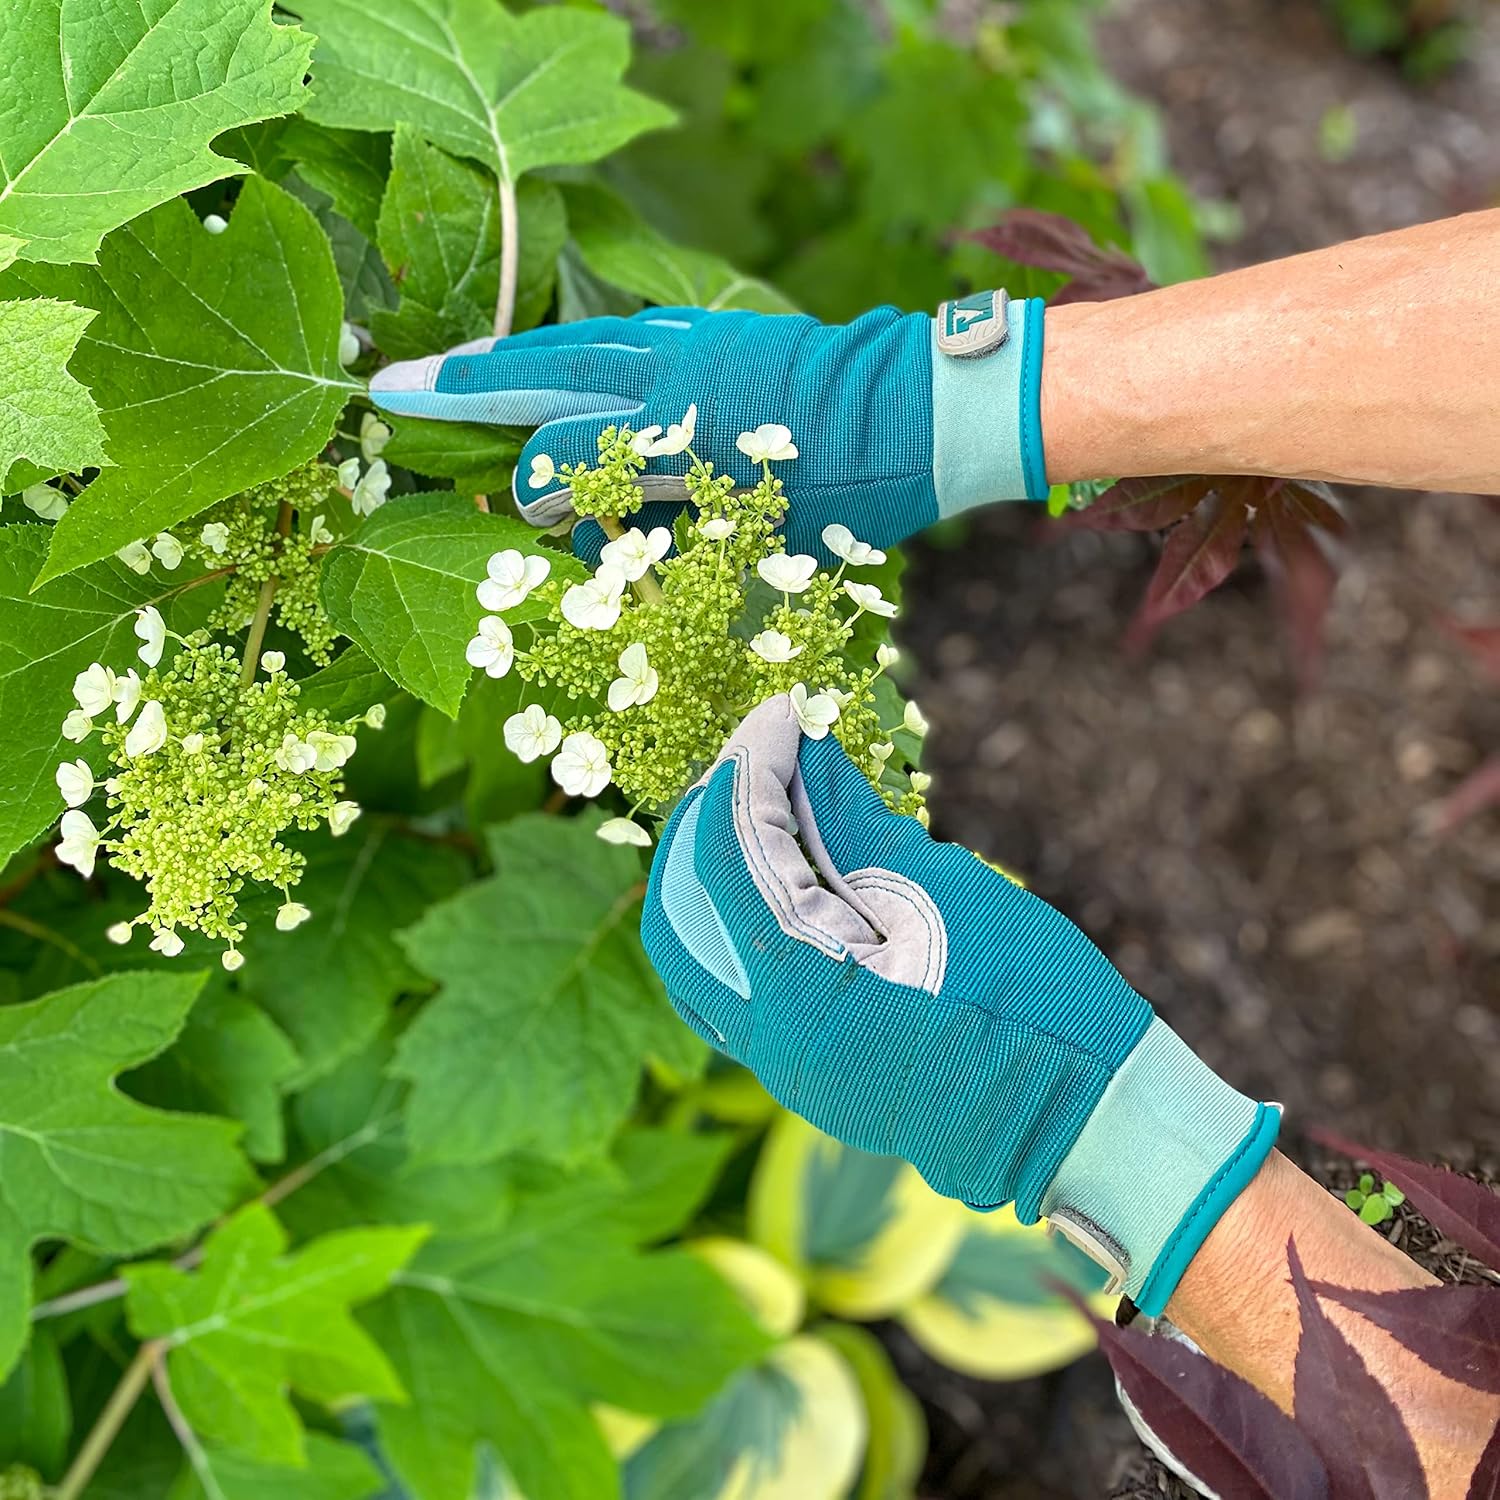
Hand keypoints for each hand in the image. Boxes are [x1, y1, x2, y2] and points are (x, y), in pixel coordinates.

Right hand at [368, 293, 1050, 562]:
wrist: (924, 412)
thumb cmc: (850, 491)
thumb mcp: (758, 535)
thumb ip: (662, 526)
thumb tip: (568, 516)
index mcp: (675, 428)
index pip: (561, 446)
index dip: (522, 476)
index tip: (491, 494)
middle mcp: (669, 375)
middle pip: (546, 373)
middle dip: (467, 382)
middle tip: (394, 381)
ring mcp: (694, 343)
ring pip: (582, 344)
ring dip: (517, 354)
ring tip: (460, 365)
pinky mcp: (720, 329)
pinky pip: (635, 333)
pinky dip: (589, 343)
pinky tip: (571, 349)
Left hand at [641, 695, 1279, 1315]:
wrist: (1076, 1117)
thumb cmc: (1033, 1003)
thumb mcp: (943, 894)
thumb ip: (853, 823)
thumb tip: (806, 750)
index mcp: (800, 993)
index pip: (729, 857)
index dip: (748, 769)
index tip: (779, 712)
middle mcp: (765, 1038)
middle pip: (682, 904)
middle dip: (710, 813)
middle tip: (760, 747)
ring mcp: (775, 1062)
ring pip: (690, 946)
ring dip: (710, 862)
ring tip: (760, 794)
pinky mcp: (797, 1065)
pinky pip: (724, 980)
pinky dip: (730, 912)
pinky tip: (770, 863)